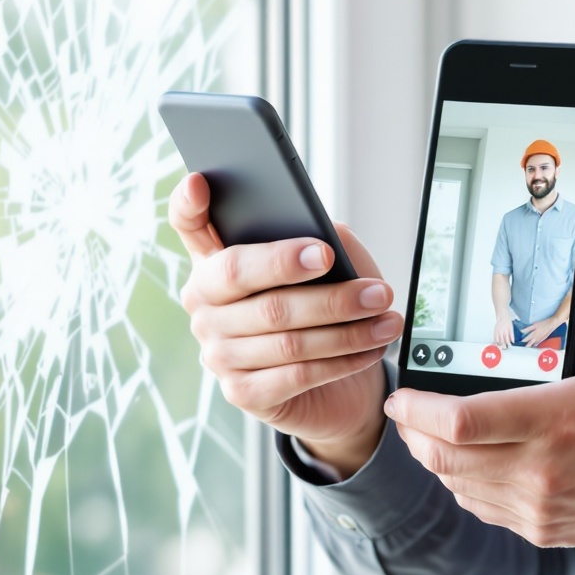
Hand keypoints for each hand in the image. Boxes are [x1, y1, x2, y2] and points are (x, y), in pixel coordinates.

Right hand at [171, 173, 395, 476]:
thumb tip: (330, 241)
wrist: (334, 387)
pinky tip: (371, 348)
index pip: (187, 222)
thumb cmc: (324, 309)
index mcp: (215, 260)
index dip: (187, 203)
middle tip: (370, 285)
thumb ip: (322, 241)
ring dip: (347, 327)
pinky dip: (342, 360)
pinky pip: (296, 373)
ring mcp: (217, 351)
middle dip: (318, 283)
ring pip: (284, 333)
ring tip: (386, 317)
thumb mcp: (327, 265)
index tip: (200, 182)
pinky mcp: (242, 392)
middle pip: (247, 281)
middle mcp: (204, 304)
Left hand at [386, 250, 574, 548]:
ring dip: (435, 458)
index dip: (417, 410)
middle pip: (444, 459)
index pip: (461, 423)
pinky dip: (464, 483)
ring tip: (430, 430)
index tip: (401, 394)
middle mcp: (542, 470)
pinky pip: (482, 507)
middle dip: (412, 433)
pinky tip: (469, 459)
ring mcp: (540, 506)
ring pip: (458, 485)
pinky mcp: (543, 528)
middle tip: (405, 409)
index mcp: (558, 421)